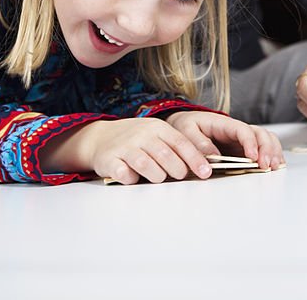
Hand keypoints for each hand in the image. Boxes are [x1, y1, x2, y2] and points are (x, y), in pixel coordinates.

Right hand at [62, 117, 212, 184]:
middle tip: (179, 176)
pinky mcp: (109, 160)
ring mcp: (124, 147)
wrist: (100, 137)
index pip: (180, 143)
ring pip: (146, 165)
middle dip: (177, 169)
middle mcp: (141, 135)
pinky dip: (131, 179)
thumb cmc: (136, 140)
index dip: (195, 159)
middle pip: (166, 155)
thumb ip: (175, 147)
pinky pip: (124, 174)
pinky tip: (133, 177)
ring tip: (157, 177)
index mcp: (157, 127)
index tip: (206, 172)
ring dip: (156, 175)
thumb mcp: (156, 135)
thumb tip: (201, 166)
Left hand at [165, 111, 283, 169]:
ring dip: (273, 152)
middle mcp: (237, 131)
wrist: (183, 125)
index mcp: (223, 124)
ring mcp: (242, 140)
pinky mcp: (242, 150)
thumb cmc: (185, 125)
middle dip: (267, 148)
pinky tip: (274, 167)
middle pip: (260, 133)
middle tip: (266, 165)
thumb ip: (198, 143)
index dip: (250, 142)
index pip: (242, 129)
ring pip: (266, 140)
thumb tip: (213, 158)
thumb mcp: (185, 130)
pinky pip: (262, 149)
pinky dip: (271, 156)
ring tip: (274, 167)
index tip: (252, 156)